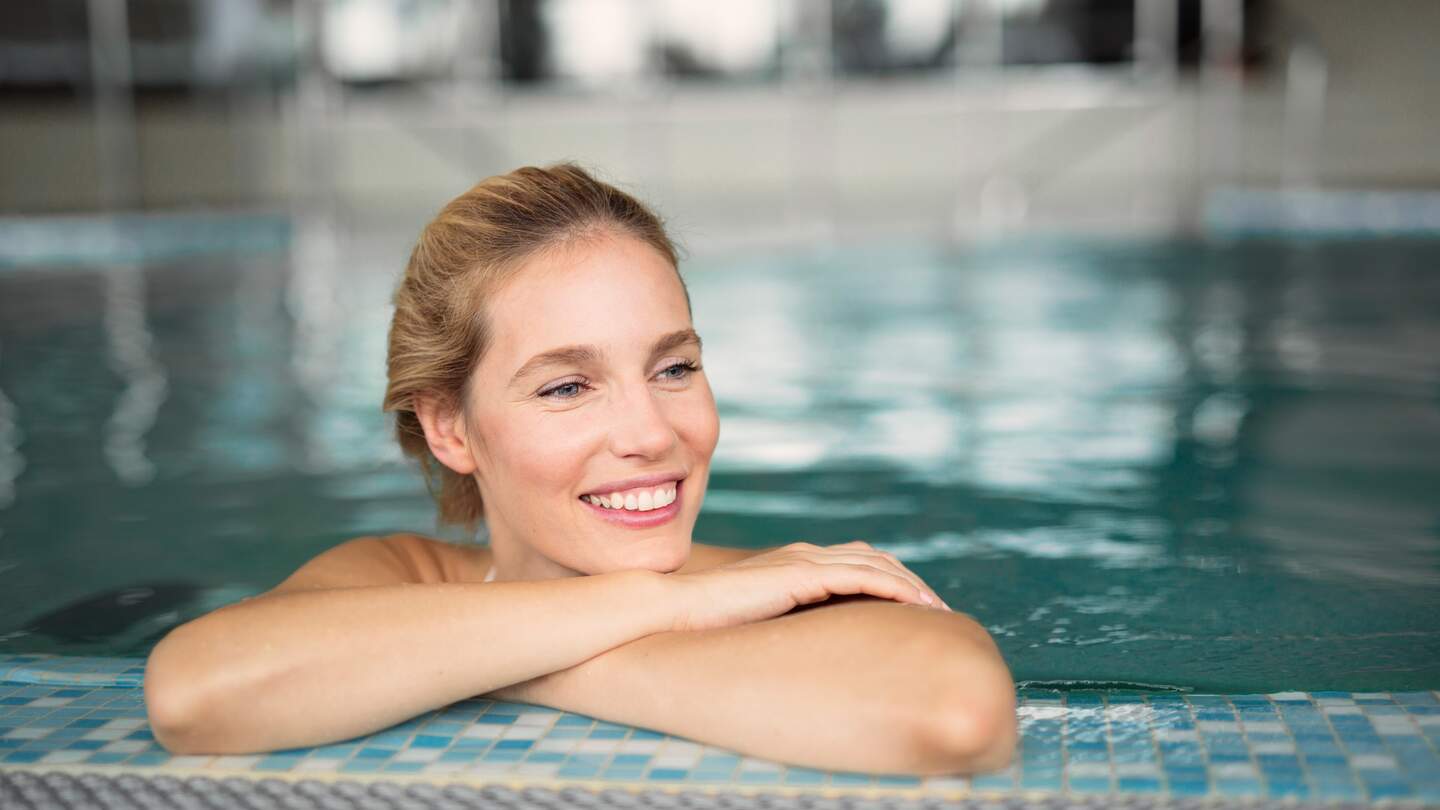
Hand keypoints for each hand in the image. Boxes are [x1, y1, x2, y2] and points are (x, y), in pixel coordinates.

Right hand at [663, 540, 950, 632]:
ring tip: (938, 610)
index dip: (891, 580)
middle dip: (911, 581)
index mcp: (794, 562)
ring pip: (877, 565)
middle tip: (939, 609)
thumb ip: (784, 622)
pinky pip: (863, 577)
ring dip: (912, 585)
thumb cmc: (706, 621)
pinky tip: (916, 606)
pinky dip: (895, 588)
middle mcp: (804, 554)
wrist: (675, 607)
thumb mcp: (757, 620)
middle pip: (876, 559)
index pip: (857, 562)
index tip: (917, 607)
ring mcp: (804, 561)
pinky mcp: (802, 575)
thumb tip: (805, 651)